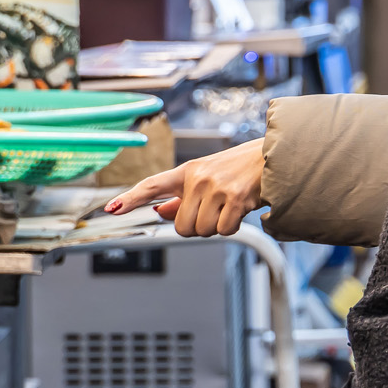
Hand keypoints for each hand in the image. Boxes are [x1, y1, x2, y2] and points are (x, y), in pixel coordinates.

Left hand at [103, 138, 263, 236]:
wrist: (275, 156)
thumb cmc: (240, 169)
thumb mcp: (207, 177)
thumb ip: (182, 197)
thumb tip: (160, 212)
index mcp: (187, 171)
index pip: (152, 185)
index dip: (130, 198)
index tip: (111, 208)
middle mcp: (198, 177)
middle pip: (181, 226)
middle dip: (197, 226)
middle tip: (214, 211)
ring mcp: (216, 187)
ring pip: (202, 229)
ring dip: (217, 226)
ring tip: (230, 206)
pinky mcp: (235, 198)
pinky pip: (224, 230)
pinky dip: (233, 226)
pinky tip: (240, 210)